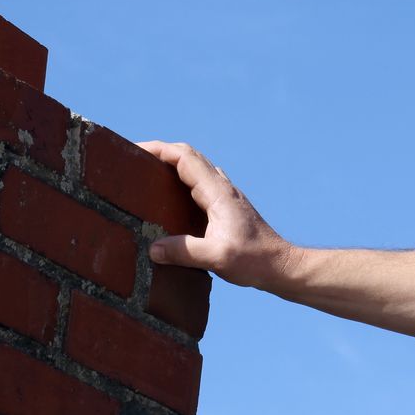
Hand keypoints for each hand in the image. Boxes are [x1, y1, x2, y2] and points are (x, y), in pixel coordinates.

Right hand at [137, 141, 297, 291]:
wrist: (279, 265)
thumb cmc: (253, 260)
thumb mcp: (217, 257)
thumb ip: (185, 251)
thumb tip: (152, 248)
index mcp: (218, 193)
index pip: (186, 158)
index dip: (160, 149)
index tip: (136, 149)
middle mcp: (222, 188)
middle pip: (189, 157)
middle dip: (161, 152)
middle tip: (134, 159)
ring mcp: (226, 196)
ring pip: (196, 168)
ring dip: (173, 164)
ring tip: (148, 173)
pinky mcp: (226, 207)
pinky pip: (200, 183)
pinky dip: (182, 179)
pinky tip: (171, 197)